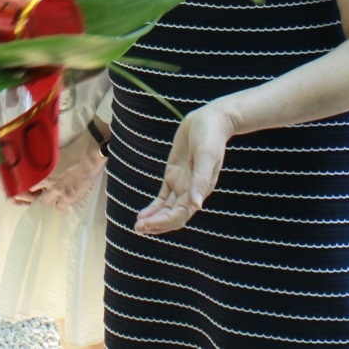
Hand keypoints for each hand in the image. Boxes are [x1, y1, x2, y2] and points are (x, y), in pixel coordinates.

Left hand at [30, 133, 105, 210]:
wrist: (91, 153)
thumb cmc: (73, 147)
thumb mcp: (52, 153)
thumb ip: (43, 163)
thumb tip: (37, 166)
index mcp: (40, 169)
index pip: (26, 184)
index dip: (27, 187)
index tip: (29, 186)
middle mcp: (46, 181)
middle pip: (33, 194)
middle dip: (36, 193)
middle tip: (41, 189)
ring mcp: (57, 190)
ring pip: (45, 202)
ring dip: (48, 198)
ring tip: (53, 193)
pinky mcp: (69, 196)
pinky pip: (60, 207)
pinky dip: (61, 203)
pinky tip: (64, 197)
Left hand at [134, 103, 235, 234]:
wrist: (210, 120)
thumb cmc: (210, 136)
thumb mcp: (206, 155)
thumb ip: (201, 179)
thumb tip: (196, 205)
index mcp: (200, 190)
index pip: (180, 214)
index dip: (164, 222)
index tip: (147, 225)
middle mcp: (191, 191)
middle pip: (172, 216)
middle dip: (156, 224)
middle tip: (137, 229)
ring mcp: (182, 184)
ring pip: (167, 209)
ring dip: (154, 219)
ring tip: (138, 226)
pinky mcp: (174, 175)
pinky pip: (163, 197)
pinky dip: (154, 208)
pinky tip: (143, 214)